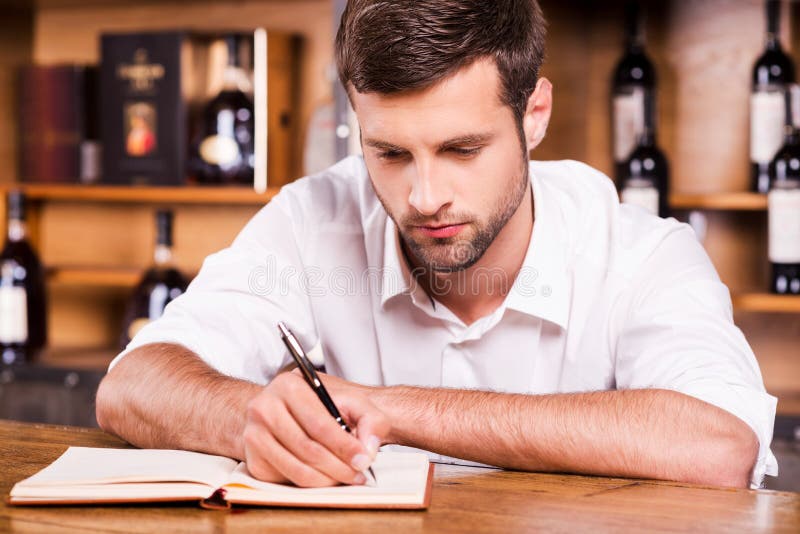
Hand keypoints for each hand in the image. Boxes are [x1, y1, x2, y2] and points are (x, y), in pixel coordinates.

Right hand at [242, 371, 389, 487]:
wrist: (289, 410)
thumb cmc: (325, 406)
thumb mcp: (353, 402)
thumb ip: (371, 420)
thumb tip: (368, 449)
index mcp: (288, 385)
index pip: (318, 423)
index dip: (343, 445)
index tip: (363, 459)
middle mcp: (264, 407)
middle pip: (307, 448)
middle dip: (338, 467)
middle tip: (358, 474)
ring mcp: (254, 434)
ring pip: (296, 469)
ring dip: (327, 480)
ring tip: (347, 478)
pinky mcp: (253, 459)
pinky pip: (285, 479)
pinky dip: (310, 484)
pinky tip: (327, 477)